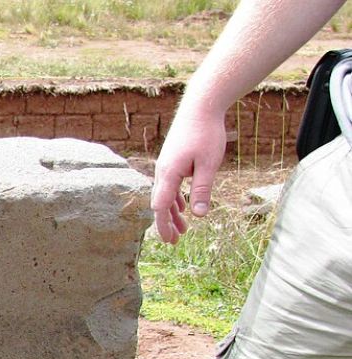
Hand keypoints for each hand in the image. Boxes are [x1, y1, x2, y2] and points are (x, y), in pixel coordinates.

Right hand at [150, 112, 226, 243]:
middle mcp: (162, 171)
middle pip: (160, 203)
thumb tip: (199, 215)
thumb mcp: (208, 164)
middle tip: (174, 242)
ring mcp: (166, 166)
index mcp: (168, 173)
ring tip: (182, 230)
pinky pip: (170, 186)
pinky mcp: (172, 161)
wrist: (200, 106)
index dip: (163, 224)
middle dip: (166, 223)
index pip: (161, 206)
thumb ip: (202, 190)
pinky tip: (182, 208)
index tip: (168, 240)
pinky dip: (175, 199)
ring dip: (172, 213)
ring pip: (165, 195)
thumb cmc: (206, 133)